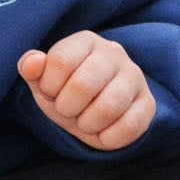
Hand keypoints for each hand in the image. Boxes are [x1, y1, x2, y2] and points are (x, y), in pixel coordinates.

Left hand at [18, 30, 155, 149]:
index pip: (61, 61)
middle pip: (83, 85)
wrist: (92, 111)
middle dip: (67, 107)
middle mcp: (114, 53)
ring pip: (107, 108)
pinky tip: (102, 132)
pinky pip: (129, 127)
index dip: (49, 86)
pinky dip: (108, 138)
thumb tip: (32, 63)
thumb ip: (31, 68)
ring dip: (87, 124)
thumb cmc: (65, 91)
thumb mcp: (43, 81)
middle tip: (68, 110)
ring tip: (84, 120)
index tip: (51, 92)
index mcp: (86, 40)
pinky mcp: (148, 103)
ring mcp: (134, 77)